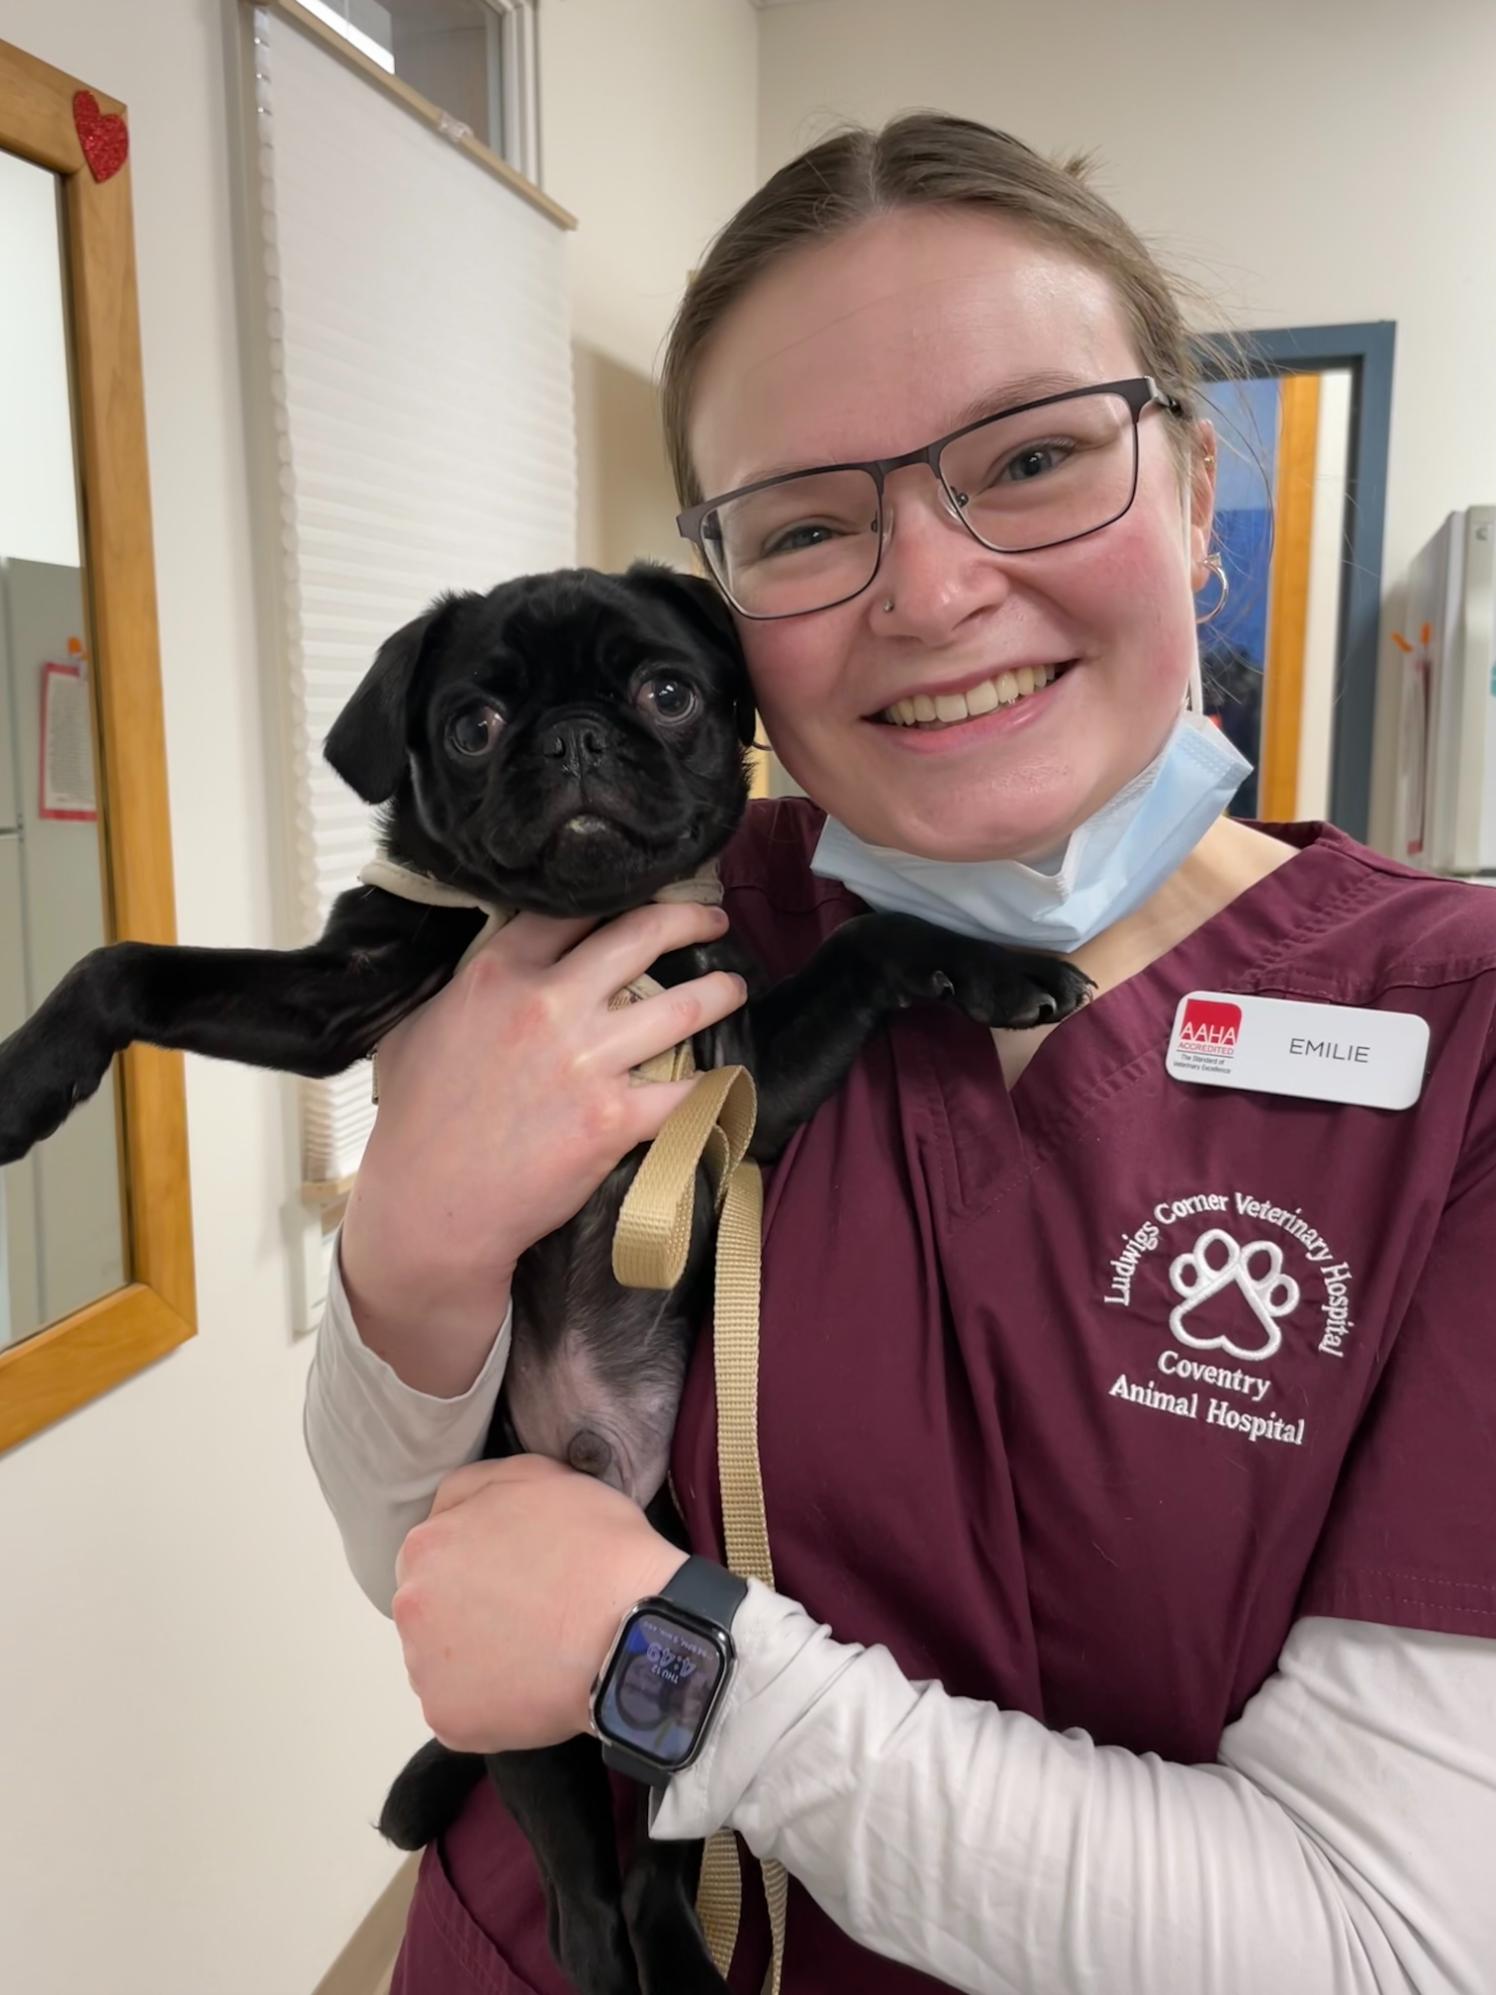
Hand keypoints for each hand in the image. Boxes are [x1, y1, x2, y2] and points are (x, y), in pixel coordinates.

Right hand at [340, 901, 743, 1392]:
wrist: (432, 1204)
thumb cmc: (416, 1120)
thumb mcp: (417, 1026)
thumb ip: (461, 986)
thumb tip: (485, 968)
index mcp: (500, 973)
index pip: (573, 909)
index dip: (615, 895)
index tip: (641, 892)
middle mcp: (550, 1005)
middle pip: (641, 936)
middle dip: (689, 919)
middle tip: (712, 919)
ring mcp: (588, 1061)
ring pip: (682, 1006)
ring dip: (719, 992)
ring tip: (733, 987)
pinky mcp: (615, 1118)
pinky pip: (689, 1093)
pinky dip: (718, 1087)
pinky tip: (731, 1079)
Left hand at [392, 1455, 686, 1752]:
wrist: (632, 1627)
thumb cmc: (592, 1545)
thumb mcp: (536, 1475)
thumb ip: (477, 1486)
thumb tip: (454, 1509)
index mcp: (425, 1545)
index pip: (433, 1553)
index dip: (474, 1561)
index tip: (513, 1573)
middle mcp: (410, 1608)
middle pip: (430, 1608)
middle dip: (467, 1609)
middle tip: (526, 1612)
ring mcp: (424, 1670)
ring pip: (441, 1661)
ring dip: (475, 1656)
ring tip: (533, 1652)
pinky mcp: (448, 1720)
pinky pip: (463, 1709)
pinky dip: (491, 1702)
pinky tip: (532, 1687)